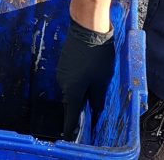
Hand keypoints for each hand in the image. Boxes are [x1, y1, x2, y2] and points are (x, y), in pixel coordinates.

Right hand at [56, 17, 114, 140]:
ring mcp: (62, 71)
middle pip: (72, 100)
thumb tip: (95, 110)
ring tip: (94, 85)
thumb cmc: (97, 55)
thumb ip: (97, 98)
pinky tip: (89, 73)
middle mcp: (63, 83)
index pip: (71, 115)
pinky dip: (79, 79)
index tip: (72, 134)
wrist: (87, 28)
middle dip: (81, 105)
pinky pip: (71, 77)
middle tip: (92, 108)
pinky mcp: (64, 62)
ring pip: (72, 87)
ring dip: (81, 90)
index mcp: (73, 91)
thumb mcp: (102, 80)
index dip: (72, 127)